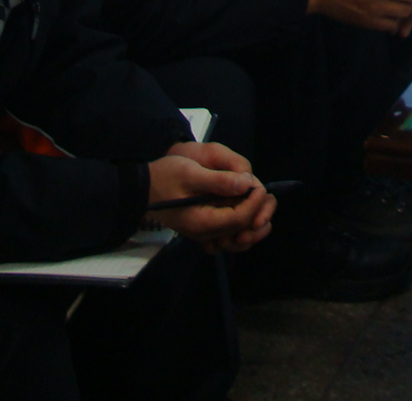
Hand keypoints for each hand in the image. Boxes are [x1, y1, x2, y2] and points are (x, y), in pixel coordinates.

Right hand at [146, 142, 272, 252]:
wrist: (142, 188)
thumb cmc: (166, 176)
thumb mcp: (191, 172)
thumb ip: (219, 180)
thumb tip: (247, 184)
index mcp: (202, 222)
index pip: (238, 219)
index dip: (253, 203)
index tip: (258, 186)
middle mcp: (204, 234)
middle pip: (241, 234)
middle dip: (259, 216)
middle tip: (269, 198)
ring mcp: (202, 234)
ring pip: (236, 239)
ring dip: (254, 225)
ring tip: (264, 206)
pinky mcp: (202, 229)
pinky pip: (226, 237)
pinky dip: (241, 230)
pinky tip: (247, 214)